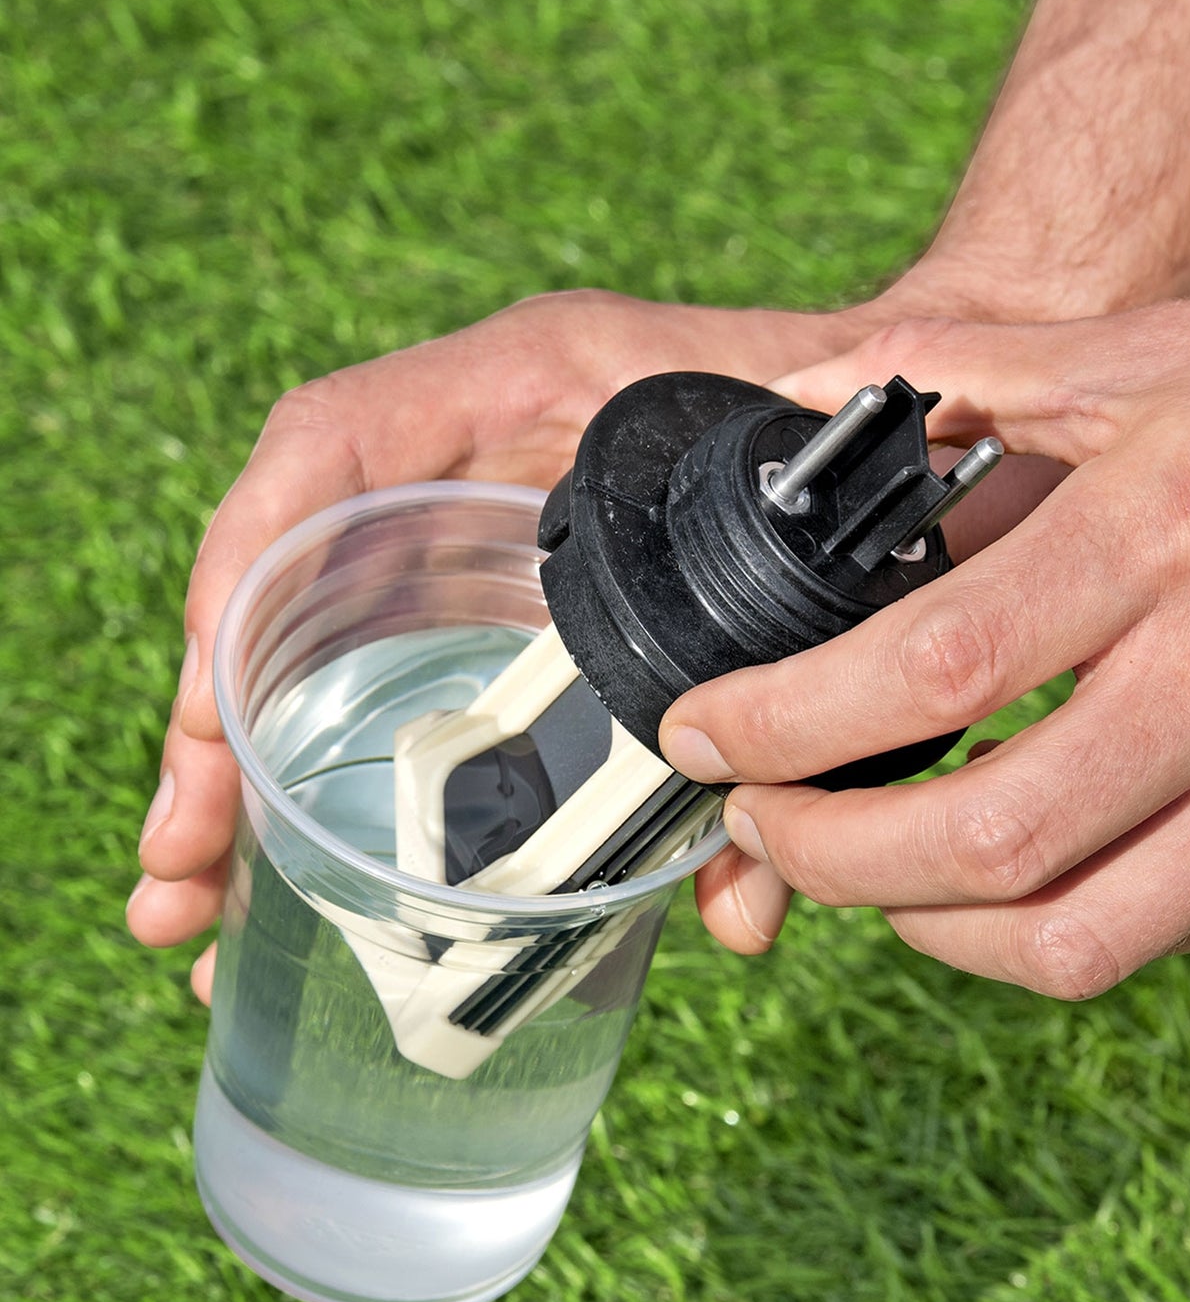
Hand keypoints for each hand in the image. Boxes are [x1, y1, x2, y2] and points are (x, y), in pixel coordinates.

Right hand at [128, 288, 900, 995]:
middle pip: (294, 574)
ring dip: (250, 767)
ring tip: (195, 913)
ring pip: (325, 631)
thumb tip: (738, 918)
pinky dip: (342, 755)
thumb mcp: (808, 518)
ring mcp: (483, 514)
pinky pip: (395, 654)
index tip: (212, 723)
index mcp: (534, 383)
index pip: (334, 441)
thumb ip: (789, 675)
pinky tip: (301, 861)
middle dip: (218, 731)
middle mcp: (480, 444)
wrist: (901, 395)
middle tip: (176, 886)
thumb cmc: (848, 429)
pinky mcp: (513, 577)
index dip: (247, 572)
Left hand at [660, 265, 1189, 995]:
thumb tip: (828, 391)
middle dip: (827, 859)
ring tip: (873, 878)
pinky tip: (1012, 882)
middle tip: (764, 829)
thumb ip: (986, 375)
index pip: (929, 667)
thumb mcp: (1183, 346)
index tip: (711, 740)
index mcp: (1172, 531)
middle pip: (981, 839)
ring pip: (1072, 936)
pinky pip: (1173, 936)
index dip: (787, 727)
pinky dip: (1055, 931)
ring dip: (929, 930)